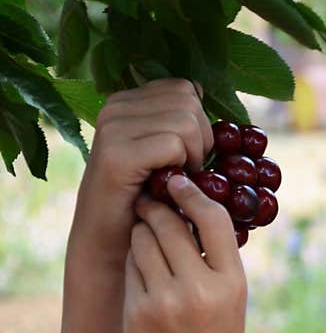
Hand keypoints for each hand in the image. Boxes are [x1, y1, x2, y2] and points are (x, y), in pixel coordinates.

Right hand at [69, 78, 211, 273]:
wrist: (114, 244)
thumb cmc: (148, 202)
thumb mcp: (166, 154)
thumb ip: (179, 122)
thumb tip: (204, 90)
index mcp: (128, 101)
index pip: (185, 88)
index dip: (200, 122)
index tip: (189, 155)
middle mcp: (116, 107)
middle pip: (189, 101)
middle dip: (202, 139)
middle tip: (186, 172)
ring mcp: (112, 127)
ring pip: (186, 122)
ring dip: (195, 156)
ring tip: (177, 180)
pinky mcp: (116, 154)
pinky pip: (174, 144)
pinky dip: (184, 169)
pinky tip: (170, 187)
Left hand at [123, 174, 249, 332]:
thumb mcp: (232, 304)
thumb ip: (215, 263)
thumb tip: (190, 214)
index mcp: (233, 283)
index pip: (213, 219)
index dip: (193, 194)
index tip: (179, 182)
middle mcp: (200, 288)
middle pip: (170, 224)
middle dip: (158, 209)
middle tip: (152, 203)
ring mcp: (165, 301)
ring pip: (143, 242)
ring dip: (142, 234)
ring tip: (149, 243)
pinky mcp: (137, 313)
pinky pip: (129, 269)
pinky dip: (133, 265)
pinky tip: (142, 277)